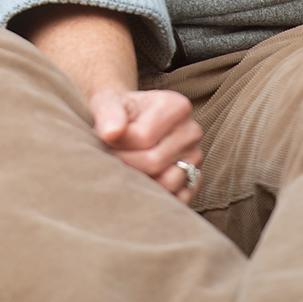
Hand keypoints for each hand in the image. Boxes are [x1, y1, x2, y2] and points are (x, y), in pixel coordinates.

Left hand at [90, 87, 203, 202]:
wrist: (127, 123)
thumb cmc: (116, 113)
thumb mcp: (106, 102)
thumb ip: (107, 113)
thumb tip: (110, 133)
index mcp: (176, 106)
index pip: (143, 137)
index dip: (118, 144)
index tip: (107, 139)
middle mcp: (192, 131)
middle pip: (153, 161)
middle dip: (125, 163)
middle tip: (112, 156)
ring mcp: (195, 157)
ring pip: (167, 182)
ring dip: (140, 181)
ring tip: (127, 167)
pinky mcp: (194, 181)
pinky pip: (178, 198)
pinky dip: (156, 195)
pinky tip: (142, 182)